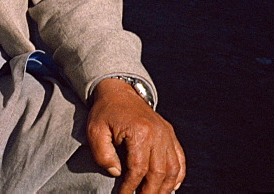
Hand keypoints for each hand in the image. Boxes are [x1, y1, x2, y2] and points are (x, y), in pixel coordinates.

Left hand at [87, 77, 185, 192]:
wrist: (119, 92)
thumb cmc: (106, 112)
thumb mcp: (95, 130)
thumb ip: (102, 154)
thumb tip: (116, 173)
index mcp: (140, 132)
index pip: (138, 168)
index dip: (131, 186)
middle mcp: (158, 134)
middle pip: (159, 172)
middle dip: (150, 191)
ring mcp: (167, 134)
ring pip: (174, 169)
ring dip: (165, 187)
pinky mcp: (170, 134)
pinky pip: (180, 159)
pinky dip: (178, 176)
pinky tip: (170, 186)